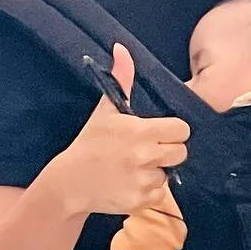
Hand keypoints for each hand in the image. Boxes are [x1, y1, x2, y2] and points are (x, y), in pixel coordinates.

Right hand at [47, 44, 188, 218]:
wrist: (69, 182)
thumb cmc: (90, 143)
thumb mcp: (105, 111)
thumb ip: (122, 80)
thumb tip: (122, 48)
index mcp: (140, 131)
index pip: (182, 130)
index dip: (172, 131)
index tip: (158, 133)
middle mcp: (144, 156)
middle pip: (181, 153)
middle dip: (167, 151)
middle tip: (146, 151)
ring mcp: (142, 181)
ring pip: (168, 175)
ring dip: (156, 172)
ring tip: (133, 168)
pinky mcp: (140, 201)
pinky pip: (159, 195)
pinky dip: (148, 192)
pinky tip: (130, 183)